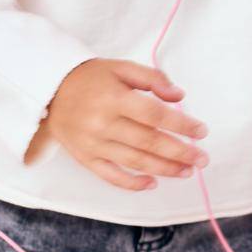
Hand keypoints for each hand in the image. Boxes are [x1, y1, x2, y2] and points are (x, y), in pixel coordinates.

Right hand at [25, 58, 210, 191]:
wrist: (49, 90)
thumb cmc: (92, 77)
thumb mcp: (122, 67)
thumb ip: (153, 78)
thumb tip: (179, 96)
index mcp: (115, 98)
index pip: (155, 115)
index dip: (181, 125)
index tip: (201, 132)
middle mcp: (103, 123)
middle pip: (148, 142)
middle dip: (179, 152)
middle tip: (202, 159)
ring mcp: (93, 144)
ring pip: (134, 161)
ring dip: (164, 169)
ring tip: (187, 171)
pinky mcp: (85, 158)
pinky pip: (110, 176)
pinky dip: (132, 183)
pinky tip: (153, 183)